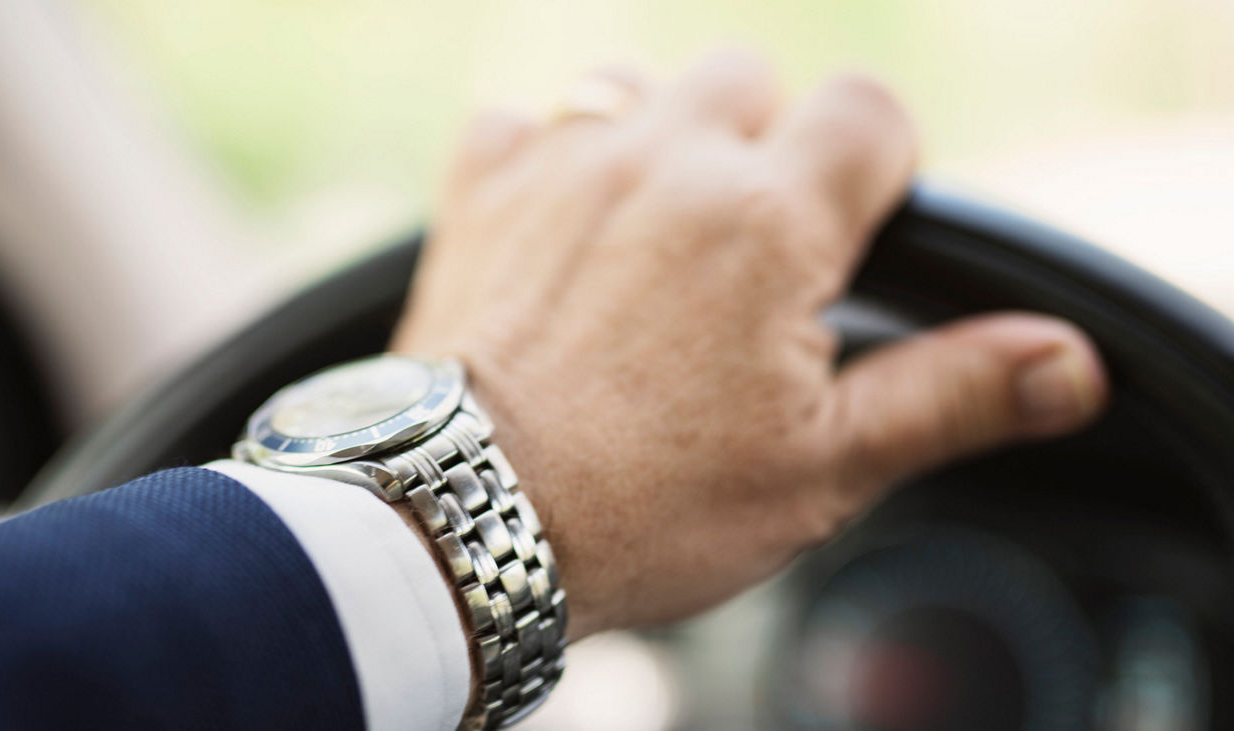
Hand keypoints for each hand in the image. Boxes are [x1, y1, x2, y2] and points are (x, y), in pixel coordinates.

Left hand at [392, 50, 1107, 640]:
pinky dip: (551, 158)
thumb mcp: (825, 465)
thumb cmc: (645, 505)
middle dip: (768, 150)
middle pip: (754, 80)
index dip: (880, 167)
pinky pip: (524, 123)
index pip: (871, 112)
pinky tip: (564, 229)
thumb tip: (1065, 361)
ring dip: (664, 142)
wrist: (465, 522)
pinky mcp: (482, 192)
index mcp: (769, 222)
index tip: (853, 235)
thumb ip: (953, 393)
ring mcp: (564, 165)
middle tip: (751, 258)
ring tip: (659, 240)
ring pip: (640, 86)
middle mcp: (667, 162)